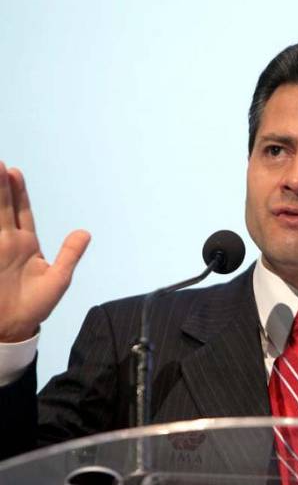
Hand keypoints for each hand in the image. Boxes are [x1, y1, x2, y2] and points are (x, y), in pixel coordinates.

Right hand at [0, 162, 90, 341]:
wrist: (10, 331)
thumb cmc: (34, 307)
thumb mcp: (57, 280)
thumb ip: (69, 255)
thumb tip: (85, 232)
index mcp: (25, 244)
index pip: (21, 211)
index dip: (18, 192)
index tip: (14, 171)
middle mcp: (6, 243)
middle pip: (1, 208)